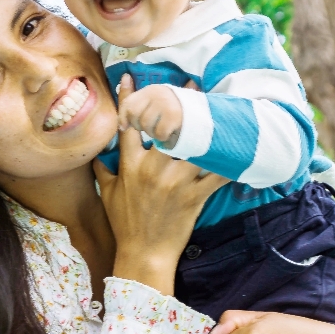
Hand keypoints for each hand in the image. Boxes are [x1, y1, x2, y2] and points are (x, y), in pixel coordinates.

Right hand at [95, 74, 227, 293]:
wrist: (144, 256)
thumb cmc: (125, 225)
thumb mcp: (107, 195)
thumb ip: (102, 170)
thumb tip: (95, 152)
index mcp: (129, 166)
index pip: (128, 126)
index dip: (128, 99)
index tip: (130, 77)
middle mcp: (151, 169)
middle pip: (166, 127)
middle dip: (178, 103)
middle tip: (191, 84)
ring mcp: (175, 182)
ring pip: (193, 145)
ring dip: (206, 125)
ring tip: (217, 107)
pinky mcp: (194, 196)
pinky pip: (215, 173)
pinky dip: (228, 161)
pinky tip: (239, 147)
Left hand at [118, 84, 183, 147]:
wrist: (203, 116)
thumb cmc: (175, 111)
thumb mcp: (157, 100)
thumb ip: (140, 96)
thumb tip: (125, 78)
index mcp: (152, 89)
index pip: (128, 103)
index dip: (123, 117)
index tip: (125, 127)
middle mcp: (158, 94)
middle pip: (135, 116)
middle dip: (140, 126)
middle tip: (152, 127)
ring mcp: (166, 104)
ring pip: (147, 126)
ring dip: (154, 133)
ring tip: (163, 130)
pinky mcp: (174, 117)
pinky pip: (160, 134)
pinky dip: (165, 138)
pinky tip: (172, 134)